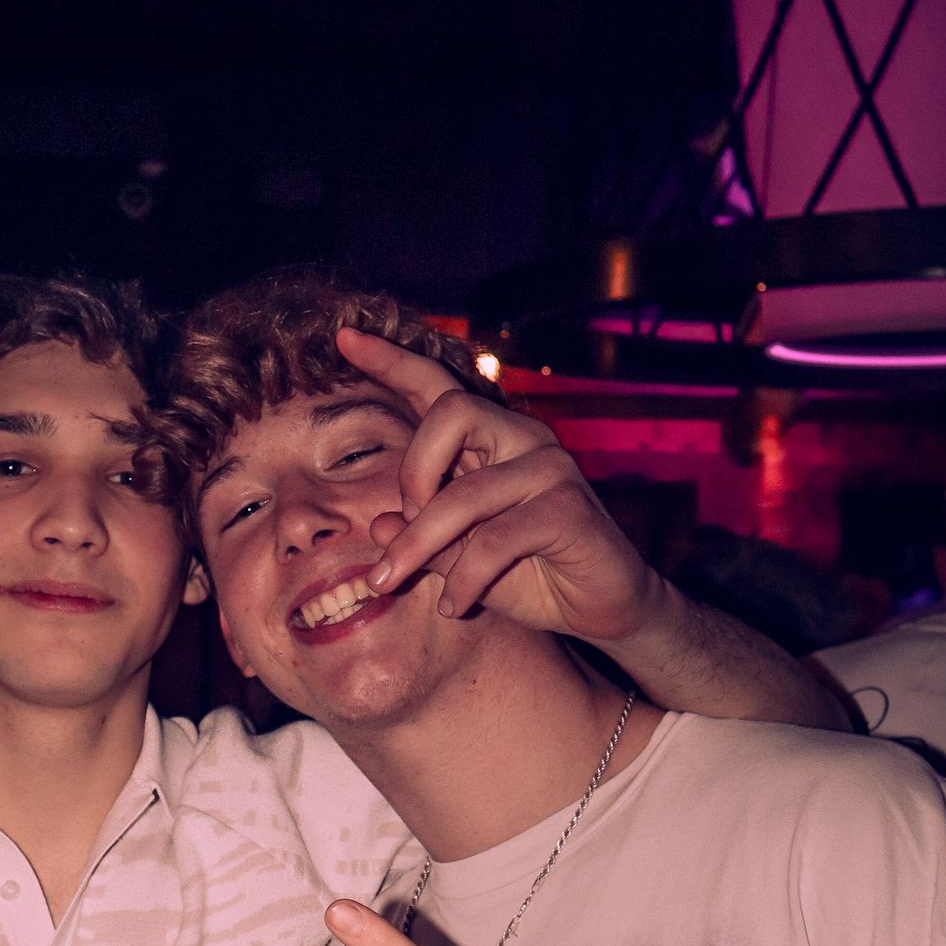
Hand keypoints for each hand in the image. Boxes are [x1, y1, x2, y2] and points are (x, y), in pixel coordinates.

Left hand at [334, 326, 662, 644]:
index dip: (391, 360)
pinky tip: (454, 606)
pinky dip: (464, 579)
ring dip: (418, 546)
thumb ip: (421, 536)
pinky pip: (495, 540)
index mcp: (491, 439)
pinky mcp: (570, 509)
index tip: (344, 337)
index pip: (437, 385)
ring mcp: (551, 468)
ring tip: (391, 583)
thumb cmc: (528, 574)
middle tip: (402, 525)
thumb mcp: (459, 558)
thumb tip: (379, 524)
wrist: (602, 608)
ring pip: (464, 494)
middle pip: (449, 413)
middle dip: (410, 473)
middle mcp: (523, 439)